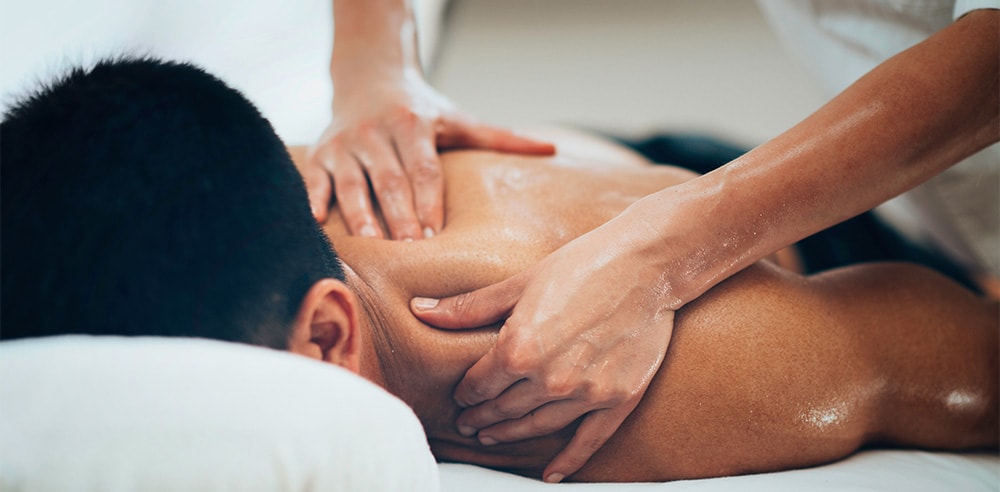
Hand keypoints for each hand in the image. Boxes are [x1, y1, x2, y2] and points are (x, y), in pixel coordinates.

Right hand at [305, 73, 553, 237]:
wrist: (368, 77)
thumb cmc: (421, 110)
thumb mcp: (459, 119)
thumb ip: (500, 137)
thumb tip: (551, 149)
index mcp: (412, 125)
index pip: (423, 169)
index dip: (428, 201)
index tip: (434, 234)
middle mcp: (376, 133)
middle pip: (390, 180)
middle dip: (398, 216)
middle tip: (407, 250)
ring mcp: (345, 144)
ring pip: (352, 183)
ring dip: (360, 216)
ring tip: (371, 246)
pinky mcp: (321, 153)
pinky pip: (314, 178)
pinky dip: (314, 200)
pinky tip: (317, 223)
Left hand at [410, 208, 679, 481]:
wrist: (647, 265)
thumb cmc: (583, 265)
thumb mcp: (520, 283)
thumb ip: (469, 307)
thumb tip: (421, 309)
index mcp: (519, 348)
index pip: (480, 384)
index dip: (466, 393)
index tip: (461, 397)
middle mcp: (549, 378)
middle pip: (504, 409)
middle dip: (482, 417)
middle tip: (468, 425)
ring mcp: (585, 393)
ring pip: (538, 426)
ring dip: (511, 435)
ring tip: (492, 437)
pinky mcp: (618, 399)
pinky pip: (588, 440)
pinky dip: (568, 460)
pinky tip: (551, 473)